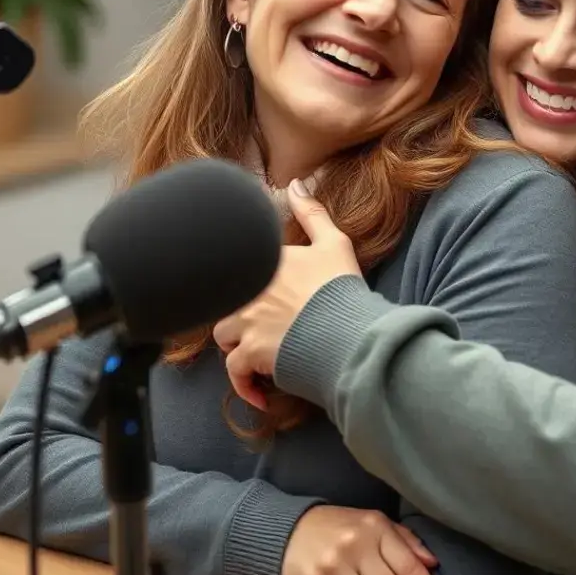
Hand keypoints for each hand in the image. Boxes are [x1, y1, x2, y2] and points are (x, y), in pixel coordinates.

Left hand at [213, 181, 363, 407]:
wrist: (352, 332)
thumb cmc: (344, 288)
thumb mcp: (334, 242)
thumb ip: (311, 212)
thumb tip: (295, 182)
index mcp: (267, 261)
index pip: (241, 269)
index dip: (253, 289)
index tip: (268, 303)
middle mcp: (250, 288)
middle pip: (228, 304)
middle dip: (242, 319)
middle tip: (270, 332)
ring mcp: (247, 320)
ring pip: (224, 336)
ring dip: (239, 348)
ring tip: (263, 357)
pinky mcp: (250, 352)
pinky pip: (234, 371)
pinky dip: (245, 385)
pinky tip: (260, 392)